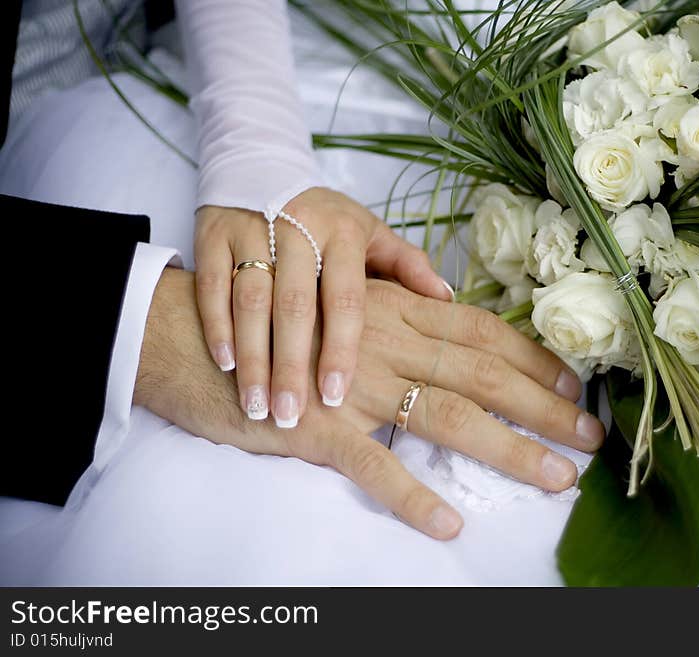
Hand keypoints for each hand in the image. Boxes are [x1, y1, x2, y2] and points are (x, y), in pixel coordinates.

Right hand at [136, 270, 602, 539]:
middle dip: (543, 406)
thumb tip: (448, 300)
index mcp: (394, 310)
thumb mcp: (338, 298)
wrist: (190, 334)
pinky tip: (449, 522)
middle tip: (590, 437)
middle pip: (481, 374)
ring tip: (554, 477)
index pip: (481, 332)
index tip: (576, 385)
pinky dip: (411, 495)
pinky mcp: (316, 429)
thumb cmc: (271, 319)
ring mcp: (353, 386)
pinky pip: (373, 465)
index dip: (533, 358)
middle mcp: (385, 341)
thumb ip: (395, 295)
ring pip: (445, 417)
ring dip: (505, 449)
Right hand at [194, 188, 451, 428]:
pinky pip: (212, 285)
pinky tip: (224, 363)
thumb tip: (447, 298)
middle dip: (291, 365)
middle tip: (290, 414)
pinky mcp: (213, 235)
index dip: (340, 348)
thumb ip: (405, 265)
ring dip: (252, 356)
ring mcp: (251, 231)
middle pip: (294, 305)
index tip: (337, 394)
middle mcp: (297, 229)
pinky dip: (217, 325)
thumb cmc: (325, 217)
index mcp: (342, 233)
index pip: (344, 297)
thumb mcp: (369, 231)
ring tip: (256, 405)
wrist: (260, 167)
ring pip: (249, 300)